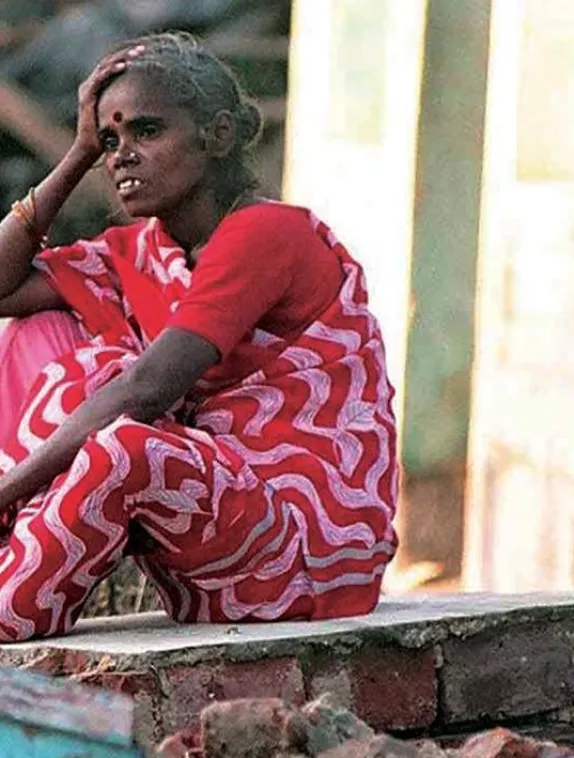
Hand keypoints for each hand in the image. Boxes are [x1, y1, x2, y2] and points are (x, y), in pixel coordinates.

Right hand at [73, 44, 145, 161]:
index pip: (111, 66)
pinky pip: (100, 79)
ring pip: (105, 66)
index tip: (142, 53)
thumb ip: (124, 108)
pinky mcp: (87, 97)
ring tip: (138, 53)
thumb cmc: (105, 137)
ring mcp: (87, 90)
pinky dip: (112, 71)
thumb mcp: (117, 118)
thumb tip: (142, 108)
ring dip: (123, 58)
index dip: (125, 57)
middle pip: (109, 62)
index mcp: (96, 88)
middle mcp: (89, 85)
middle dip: (127, 53)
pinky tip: (124, 66)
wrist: (89, 149)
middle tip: (144, 49)